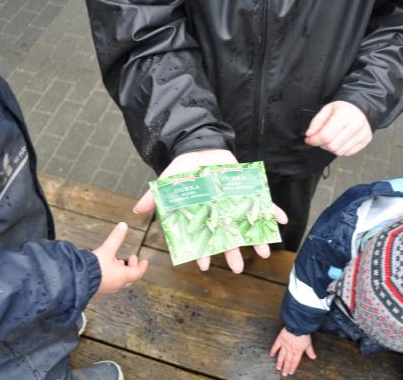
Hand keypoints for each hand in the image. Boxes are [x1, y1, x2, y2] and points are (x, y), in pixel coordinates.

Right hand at [94, 222, 147, 294]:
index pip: (138, 273)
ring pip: (120, 281)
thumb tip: (123, 225)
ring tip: (118, 262)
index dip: (142, 266)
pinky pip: (111, 283)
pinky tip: (106, 269)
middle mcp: (117, 284)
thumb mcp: (107, 249)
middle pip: (130, 278)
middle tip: (131, 259)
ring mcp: (108, 289)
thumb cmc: (93, 268)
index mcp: (122, 276)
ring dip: (122, 272)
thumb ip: (115, 238)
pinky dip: (113, 276)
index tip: (145, 261)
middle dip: (132, 268)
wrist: (76, 281)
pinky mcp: (99, 290)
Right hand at [133, 149, 287, 272]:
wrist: (199, 149)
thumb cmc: (182, 169)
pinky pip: (262, 202)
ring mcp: (233, 202)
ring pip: (246, 223)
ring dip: (256, 236)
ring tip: (265, 252)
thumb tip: (135, 211)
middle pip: (226, 235)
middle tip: (237, 267)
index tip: (203, 266)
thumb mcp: (166, 182)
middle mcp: (218, 212)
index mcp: (200, 215)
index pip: (200, 238)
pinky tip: (282, 220)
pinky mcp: (245, 190)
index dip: (201, 251)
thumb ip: (154, 197)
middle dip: (231, 251)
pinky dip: (272, 210)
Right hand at [270, 328, 315, 376]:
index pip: (295, 361)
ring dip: (279, 362)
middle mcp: (291, 349)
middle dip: (285, 368)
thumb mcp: (309, 343)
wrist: (297, 326)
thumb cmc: (303, 333)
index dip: (292, 367)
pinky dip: (273, 351)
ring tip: (278, 368)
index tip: (290, 372)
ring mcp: (284, 345)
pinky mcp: (280, 339)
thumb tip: (313, 357)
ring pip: (282, 356)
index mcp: (298, 351)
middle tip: (283, 373)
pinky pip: (275, 346)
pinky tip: (271, 355)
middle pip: (288, 360)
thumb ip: (310, 351)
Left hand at [305, 101, 371, 155]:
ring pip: (339, 152)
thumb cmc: (343, 109)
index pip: (325, 136)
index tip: (309, 139)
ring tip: (330, 139)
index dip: (314, 140)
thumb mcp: (326, 110)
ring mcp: (363, 133)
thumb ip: (316, 122)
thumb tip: (309, 134)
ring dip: (330, 148)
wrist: (360, 107)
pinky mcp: (366, 140)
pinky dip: (340, 149)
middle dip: (321, 144)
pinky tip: (340, 141)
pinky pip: (348, 153)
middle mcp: (356, 125)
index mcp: (345, 115)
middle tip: (320, 138)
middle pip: (332, 146)